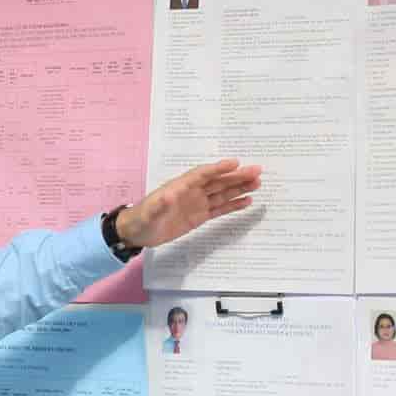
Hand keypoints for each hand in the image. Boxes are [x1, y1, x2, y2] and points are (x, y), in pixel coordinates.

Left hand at [118, 158, 260, 248]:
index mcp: (181, 185)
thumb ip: (159, 204)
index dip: (219, 168)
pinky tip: (247, 201)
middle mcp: (192, 191)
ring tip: (258, 183)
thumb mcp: (149, 212)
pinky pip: (220, 209)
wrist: (138, 232)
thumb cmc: (142, 218)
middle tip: (257, 171)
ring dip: (239, 188)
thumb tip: (169, 196)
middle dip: (237, 176)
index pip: (203, 173)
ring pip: (222, 193)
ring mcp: (197, 203)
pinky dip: (233, 205)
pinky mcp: (200, 216)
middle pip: (218, 181)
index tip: (236, 163)